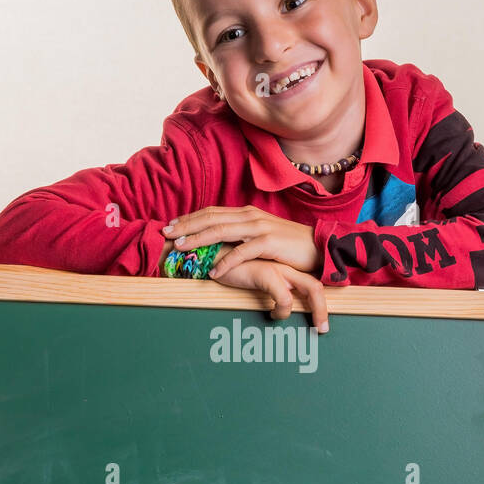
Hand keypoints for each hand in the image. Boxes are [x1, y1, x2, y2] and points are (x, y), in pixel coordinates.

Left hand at [162, 207, 320, 276]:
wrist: (318, 247)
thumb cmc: (289, 246)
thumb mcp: (261, 236)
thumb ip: (242, 235)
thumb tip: (220, 241)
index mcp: (246, 213)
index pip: (212, 212)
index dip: (189, 218)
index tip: (170, 226)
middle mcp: (250, 216)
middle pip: (211, 218)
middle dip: (186, 226)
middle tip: (165, 234)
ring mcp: (259, 228)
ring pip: (221, 230)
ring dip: (198, 239)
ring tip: (180, 248)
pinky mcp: (269, 242)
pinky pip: (242, 252)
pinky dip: (226, 261)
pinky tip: (213, 271)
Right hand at [211, 257, 329, 332]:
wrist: (211, 253)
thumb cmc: (230, 268)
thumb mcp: (252, 278)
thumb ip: (264, 286)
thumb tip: (271, 307)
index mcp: (284, 266)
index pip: (310, 281)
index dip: (318, 302)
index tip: (321, 322)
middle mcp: (285, 266)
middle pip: (317, 285)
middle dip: (324, 308)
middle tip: (324, 329)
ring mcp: (278, 268)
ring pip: (312, 288)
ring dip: (319, 311)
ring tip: (318, 328)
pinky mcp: (266, 273)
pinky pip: (284, 297)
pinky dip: (283, 310)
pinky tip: (273, 316)